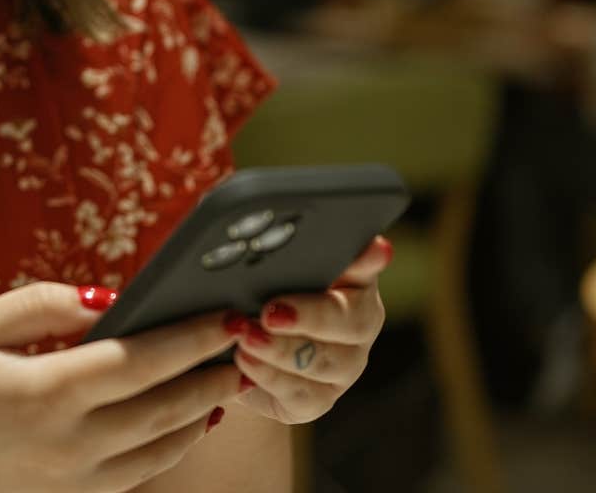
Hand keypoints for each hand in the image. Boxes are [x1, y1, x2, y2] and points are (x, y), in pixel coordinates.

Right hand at [0, 281, 249, 492]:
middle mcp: (67, 445)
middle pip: (166, 409)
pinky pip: (134, 476)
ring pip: (160, 450)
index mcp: (45, 392)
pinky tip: (179, 424)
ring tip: (224, 382)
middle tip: (245, 346)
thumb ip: (40, 305)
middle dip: (212, 375)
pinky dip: (167, 448)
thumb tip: (105, 298)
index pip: (144, 359)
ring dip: (200, 415)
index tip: (226, 314)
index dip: (194, 336)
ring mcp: (69, 482)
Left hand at [226, 235, 392, 423]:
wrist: (225, 352)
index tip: (370, 247)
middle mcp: (356, 323)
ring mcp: (343, 365)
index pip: (366, 263)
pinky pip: (303, 395)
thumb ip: (261, 234)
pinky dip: (270, 378)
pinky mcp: (318, 400)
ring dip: (281, 349)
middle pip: (353, 320)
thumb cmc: (245, 291)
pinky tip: (243, 363)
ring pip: (326, 362)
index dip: (366, 258)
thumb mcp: (249, 261)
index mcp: (350, 278)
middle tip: (272, 309)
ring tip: (245, 336)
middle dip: (312, 314)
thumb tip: (243, 195)